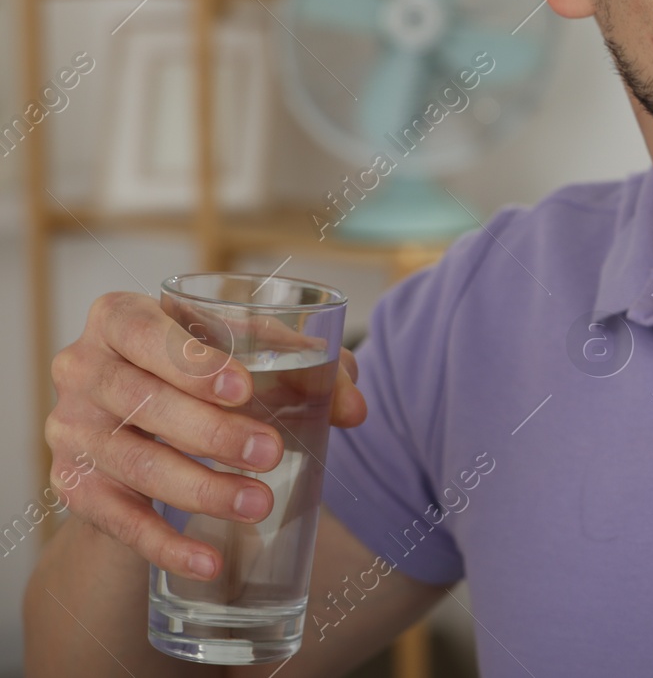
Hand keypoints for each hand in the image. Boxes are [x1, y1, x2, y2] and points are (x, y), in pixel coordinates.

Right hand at [44, 291, 365, 579]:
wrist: (138, 422)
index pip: (143, 332)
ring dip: (199, 488)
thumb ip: (307, 366)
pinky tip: (209, 560)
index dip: (190, 361)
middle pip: (140, 401)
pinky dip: (165, 544)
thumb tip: (356, 408)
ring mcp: (71, 430)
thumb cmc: (204, 371)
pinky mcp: (73, 485)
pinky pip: (118, 520)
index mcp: (119, 318)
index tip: (243, 388)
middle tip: (271, 453)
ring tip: (257, 504)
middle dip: (210, 432)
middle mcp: (83, 369)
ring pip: (132, 463)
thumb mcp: (247, 352)